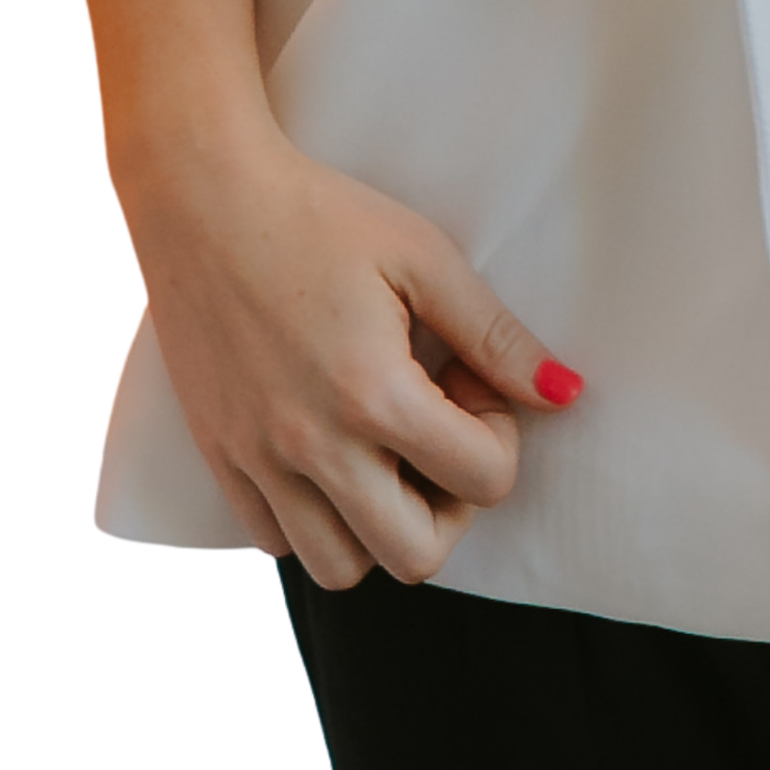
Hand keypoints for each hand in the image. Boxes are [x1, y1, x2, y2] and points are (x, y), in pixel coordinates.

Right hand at [117, 121, 584, 588]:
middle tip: (440, 428)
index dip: (501, 436)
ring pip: (342, 567)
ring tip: (386, 448)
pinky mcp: (221, 462)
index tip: (471, 383)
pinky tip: (331, 452)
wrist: (205, 201)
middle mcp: (313, 447)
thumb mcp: (423, 258)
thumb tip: (564, 392)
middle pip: (416, 554)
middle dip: (452, 502)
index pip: (482, 480)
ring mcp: (259, 464)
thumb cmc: (319, 217)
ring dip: (383, 524)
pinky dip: (317, 521)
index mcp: (373, 395)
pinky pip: (278, 544)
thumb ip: (495, 335)